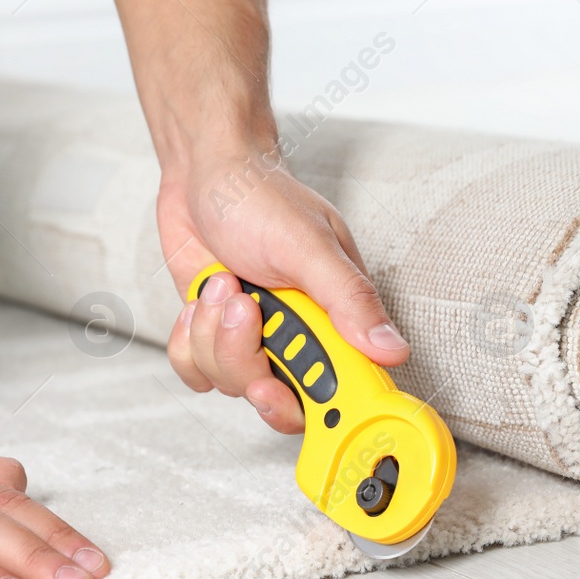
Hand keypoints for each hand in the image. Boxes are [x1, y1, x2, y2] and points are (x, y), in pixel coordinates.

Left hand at [157, 150, 409, 434]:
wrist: (204, 171)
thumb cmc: (261, 195)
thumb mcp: (309, 245)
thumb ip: (348, 299)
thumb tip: (391, 350)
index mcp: (334, 320)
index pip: (337, 392)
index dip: (310, 407)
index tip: (278, 387)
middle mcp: (297, 337)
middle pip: (275, 398)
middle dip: (246, 360)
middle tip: (244, 310)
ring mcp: (254, 340)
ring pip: (228, 383)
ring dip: (212, 334)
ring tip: (222, 284)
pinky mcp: (214, 337)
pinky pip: (195, 370)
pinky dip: (188, 339)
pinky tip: (199, 301)